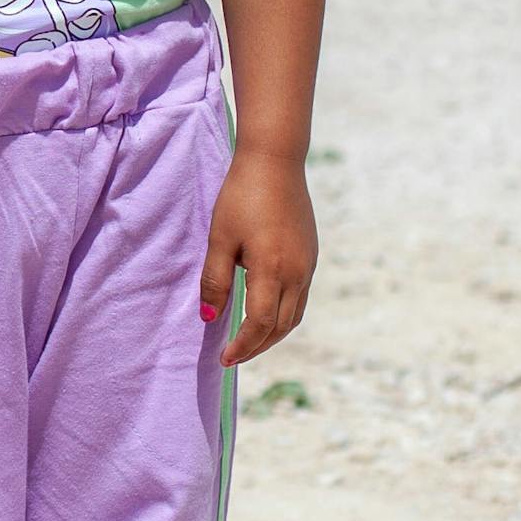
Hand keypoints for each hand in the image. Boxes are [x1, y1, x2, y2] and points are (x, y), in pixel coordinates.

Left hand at [199, 151, 317, 365]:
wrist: (276, 161)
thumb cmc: (241, 196)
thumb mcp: (220, 238)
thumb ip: (215, 280)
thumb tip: (210, 317)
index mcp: (272, 270)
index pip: (260, 324)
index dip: (242, 346)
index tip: (223, 359)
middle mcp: (297, 273)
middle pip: (281, 327)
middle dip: (257, 346)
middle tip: (233, 356)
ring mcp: (308, 265)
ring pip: (295, 315)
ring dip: (272, 334)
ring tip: (248, 341)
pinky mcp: (311, 256)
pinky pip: (300, 297)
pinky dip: (283, 315)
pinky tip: (265, 311)